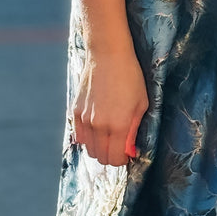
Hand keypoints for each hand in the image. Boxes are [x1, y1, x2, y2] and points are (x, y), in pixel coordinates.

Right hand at [72, 45, 148, 166]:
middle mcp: (98, 125)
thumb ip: (133, 129)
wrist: (108, 55)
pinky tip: (97, 127)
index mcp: (118, 125)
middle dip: (111, 156)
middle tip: (119, 146)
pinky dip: (88, 137)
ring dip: (99, 148)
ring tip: (108, 136)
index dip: (123, 160)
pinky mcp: (75, 111)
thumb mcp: (141, 104)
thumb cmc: (130, 77)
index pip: (115, 159)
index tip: (127, 153)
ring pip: (88, 149)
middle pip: (101, 158)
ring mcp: (84, 119)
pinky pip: (79, 136)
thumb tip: (129, 150)